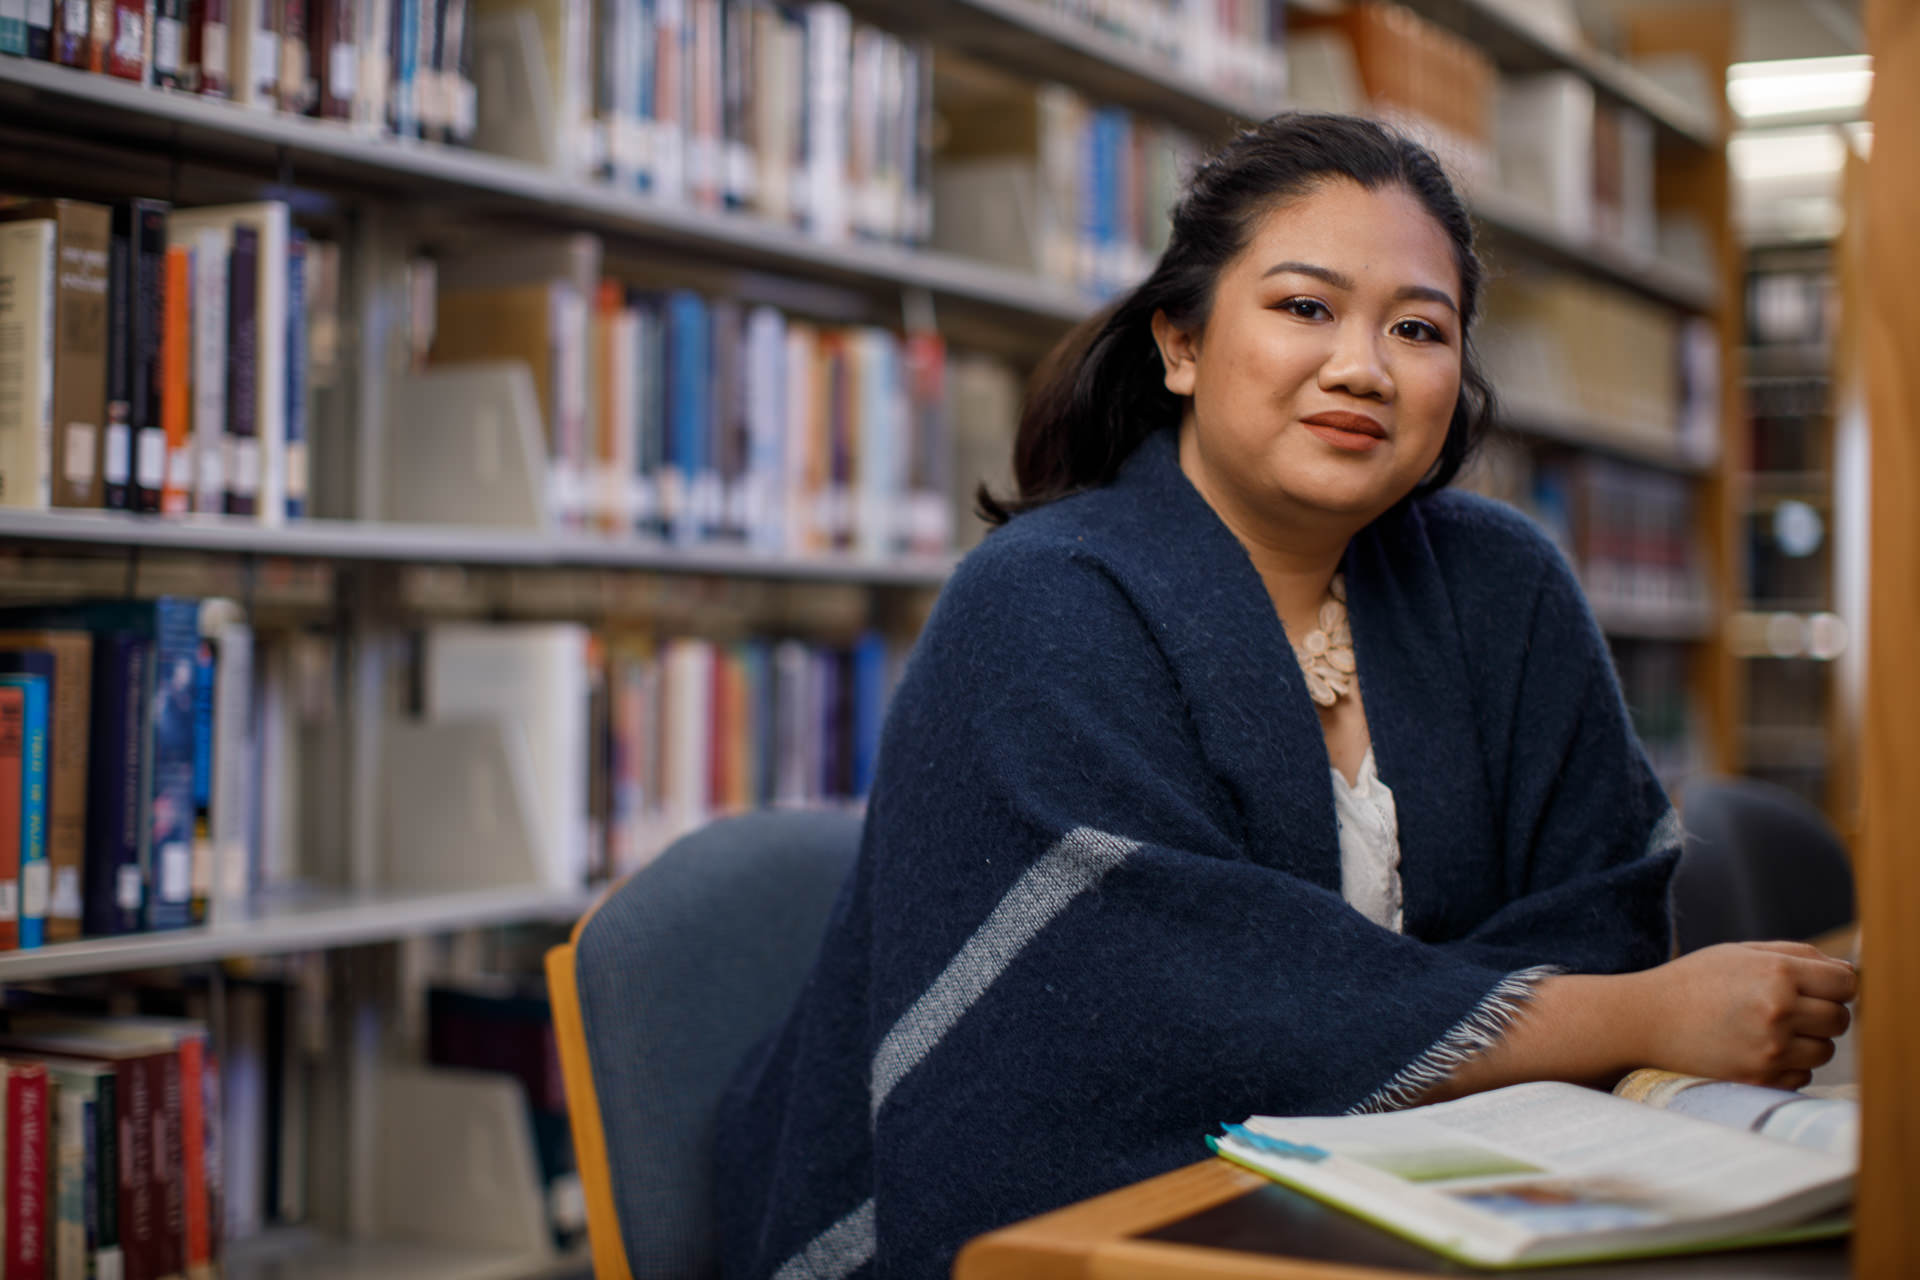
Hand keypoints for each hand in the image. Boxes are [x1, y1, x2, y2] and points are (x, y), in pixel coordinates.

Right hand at [1633, 941, 1856, 1089]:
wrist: (1645, 1020)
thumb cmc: (1693, 982)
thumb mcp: (1739, 953)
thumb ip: (1796, 954)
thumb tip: (1848, 970)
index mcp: (1776, 973)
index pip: (1846, 983)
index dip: (1837, 985)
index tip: (1821, 988)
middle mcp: (1778, 1011)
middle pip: (1840, 1019)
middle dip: (1822, 1014)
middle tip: (1788, 1010)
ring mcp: (1770, 1049)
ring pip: (1825, 1051)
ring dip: (1807, 1042)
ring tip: (1768, 1031)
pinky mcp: (1760, 1079)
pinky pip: (1803, 1076)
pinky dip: (1788, 1066)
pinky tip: (1756, 1051)